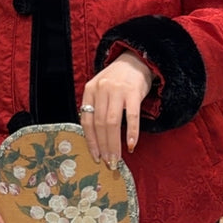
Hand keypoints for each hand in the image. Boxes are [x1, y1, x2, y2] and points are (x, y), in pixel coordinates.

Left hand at [78, 51, 152, 167]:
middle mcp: (101, 90)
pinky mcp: (133, 92)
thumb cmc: (117, 79)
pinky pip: (132, 116)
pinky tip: (131, 145)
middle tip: (109, 163)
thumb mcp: (101, 89)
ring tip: (117, 158)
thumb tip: (96, 138)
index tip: (96, 157)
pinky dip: (131, 132)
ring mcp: (117, 90)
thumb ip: (96, 107)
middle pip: (99, 124)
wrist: (135, 59)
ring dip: (114, 144)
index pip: (87, 120)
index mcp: (90, 90)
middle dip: (103, 146)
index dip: (91, 141)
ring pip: (112, 122)